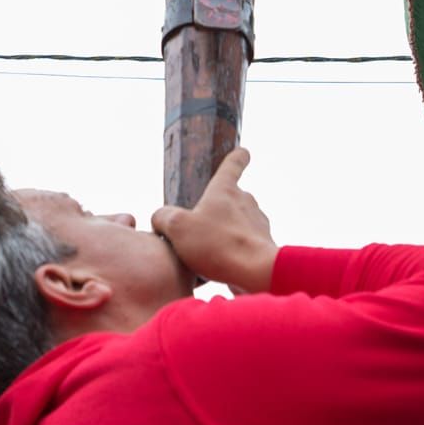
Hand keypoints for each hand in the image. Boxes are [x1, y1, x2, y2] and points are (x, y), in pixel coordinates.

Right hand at [151, 148, 276, 292]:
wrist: (255, 273)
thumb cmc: (217, 244)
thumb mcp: (177, 227)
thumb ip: (164, 217)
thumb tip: (160, 218)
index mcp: (225, 190)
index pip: (232, 164)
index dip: (236, 157)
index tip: (242, 151)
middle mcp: (245, 201)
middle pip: (232, 197)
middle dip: (219, 207)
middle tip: (200, 223)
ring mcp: (257, 223)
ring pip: (238, 222)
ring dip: (225, 232)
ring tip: (207, 251)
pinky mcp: (263, 246)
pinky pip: (244, 245)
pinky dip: (234, 252)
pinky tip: (219, 267)